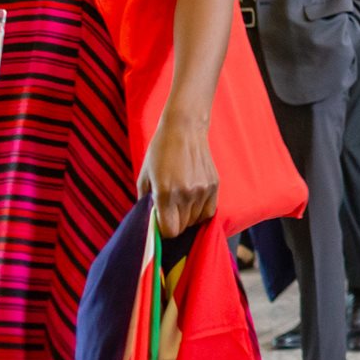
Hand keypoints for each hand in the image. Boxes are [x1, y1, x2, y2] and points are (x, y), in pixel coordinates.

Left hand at [139, 113, 219, 238]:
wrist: (185, 129)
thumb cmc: (160, 151)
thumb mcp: (144, 176)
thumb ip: (145, 202)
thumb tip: (150, 220)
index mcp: (165, 193)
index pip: (169, 230)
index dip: (163, 231)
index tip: (159, 222)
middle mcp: (186, 194)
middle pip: (183, 227)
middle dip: (174, 224)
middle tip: (168, 212)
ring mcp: (203, 190)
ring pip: (196, 220)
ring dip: (187, 218)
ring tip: (180, 204)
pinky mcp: (214, 185)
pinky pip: (209, 211)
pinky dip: (200, 212)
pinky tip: (193, 203)